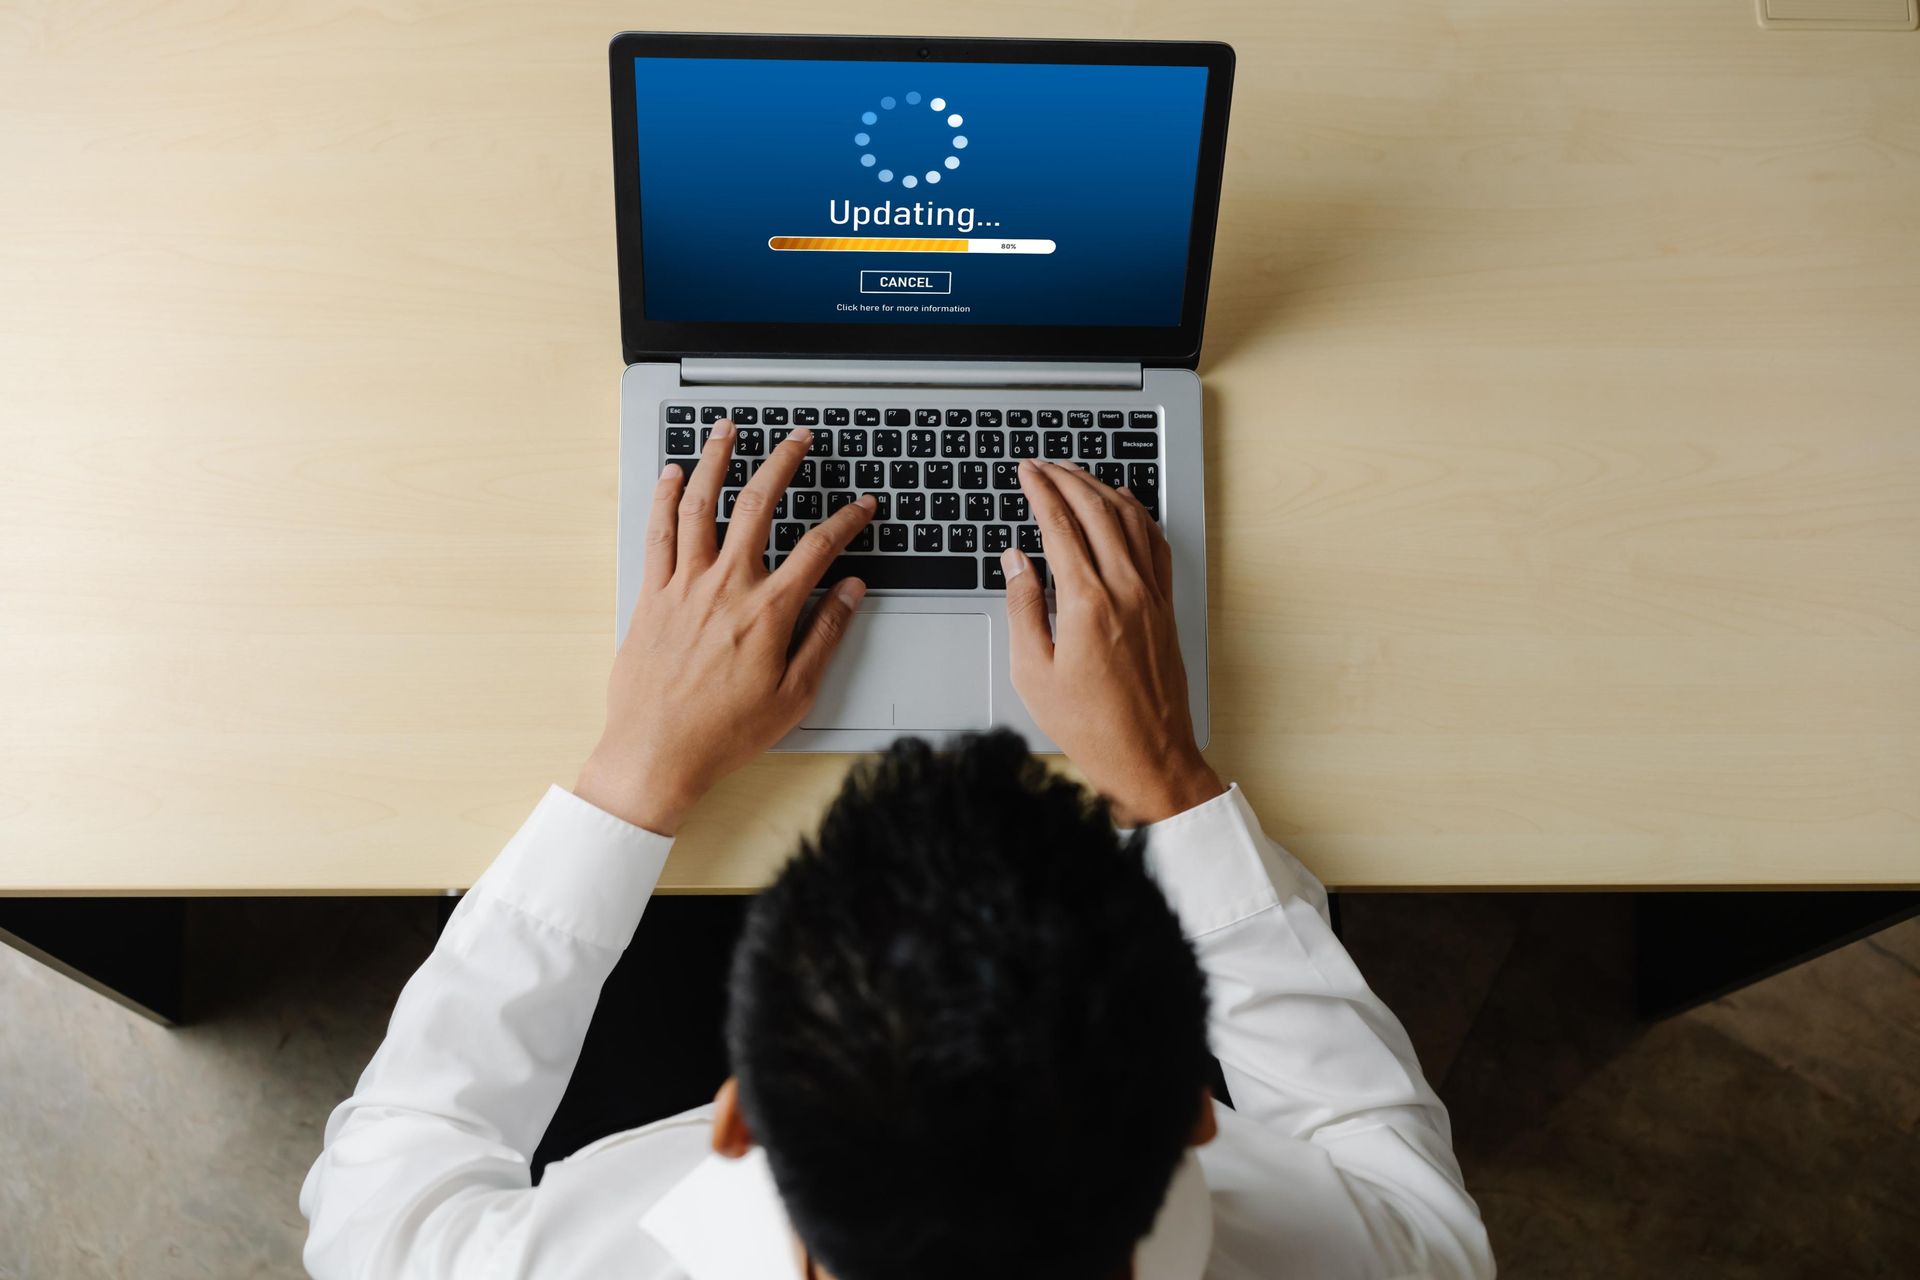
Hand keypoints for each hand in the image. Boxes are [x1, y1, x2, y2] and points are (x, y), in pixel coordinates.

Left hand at [575, 421, 876, 833]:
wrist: (656, 754)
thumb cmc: (724, 733)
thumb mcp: (794, 694)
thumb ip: (825, 635)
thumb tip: (850, 591)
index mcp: (768, 612)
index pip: (818, 548)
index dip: (846, 521)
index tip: (862, 506)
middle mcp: (725, 587)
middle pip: (758, 505)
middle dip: (783, 463)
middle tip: (798, 438)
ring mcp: (684, 586)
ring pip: (701, 505)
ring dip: (717, 460)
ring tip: (728, 430)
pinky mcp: (651, 595)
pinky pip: (658, 533)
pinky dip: (665, 497)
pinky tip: (674, 474)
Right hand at [1004, 459, 1222, 824]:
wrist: (1148, 757)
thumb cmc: (1089, 726)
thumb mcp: (1033, 672)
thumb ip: (1023, 607)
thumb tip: (1015, 560)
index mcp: (1087, 603)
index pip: (1061, 526)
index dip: (1041, 491)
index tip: (1026, 472)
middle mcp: (1126, 590)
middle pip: (1097, 511)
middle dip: (1067, 478)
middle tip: (1043, 465)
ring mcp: (1151, 596)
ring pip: (1130, 520)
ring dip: (1101, 488)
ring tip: (1076, 474)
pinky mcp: (1165, 608)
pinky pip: (1155, 545)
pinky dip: (1137, 516)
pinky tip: (1124, 507)